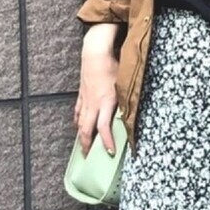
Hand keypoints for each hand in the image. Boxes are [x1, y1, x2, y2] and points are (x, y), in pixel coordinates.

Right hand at [74, 32, 119, 155]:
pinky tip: (77, 125)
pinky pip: (78, 111)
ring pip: (80, 122)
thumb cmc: (112, 65)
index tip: (109, 152)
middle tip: (88, 156)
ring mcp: (86, 99)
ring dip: (81, 135)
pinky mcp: (81, 93)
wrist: (95, 53)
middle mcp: (94, 103)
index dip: (106, 141)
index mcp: (106, 102)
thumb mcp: (124, 83)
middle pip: (86, 129)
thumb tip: (131, 113)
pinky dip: (77, 120)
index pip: (103, 127)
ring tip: (83, 145)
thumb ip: (126, 99)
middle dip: (87, 144)